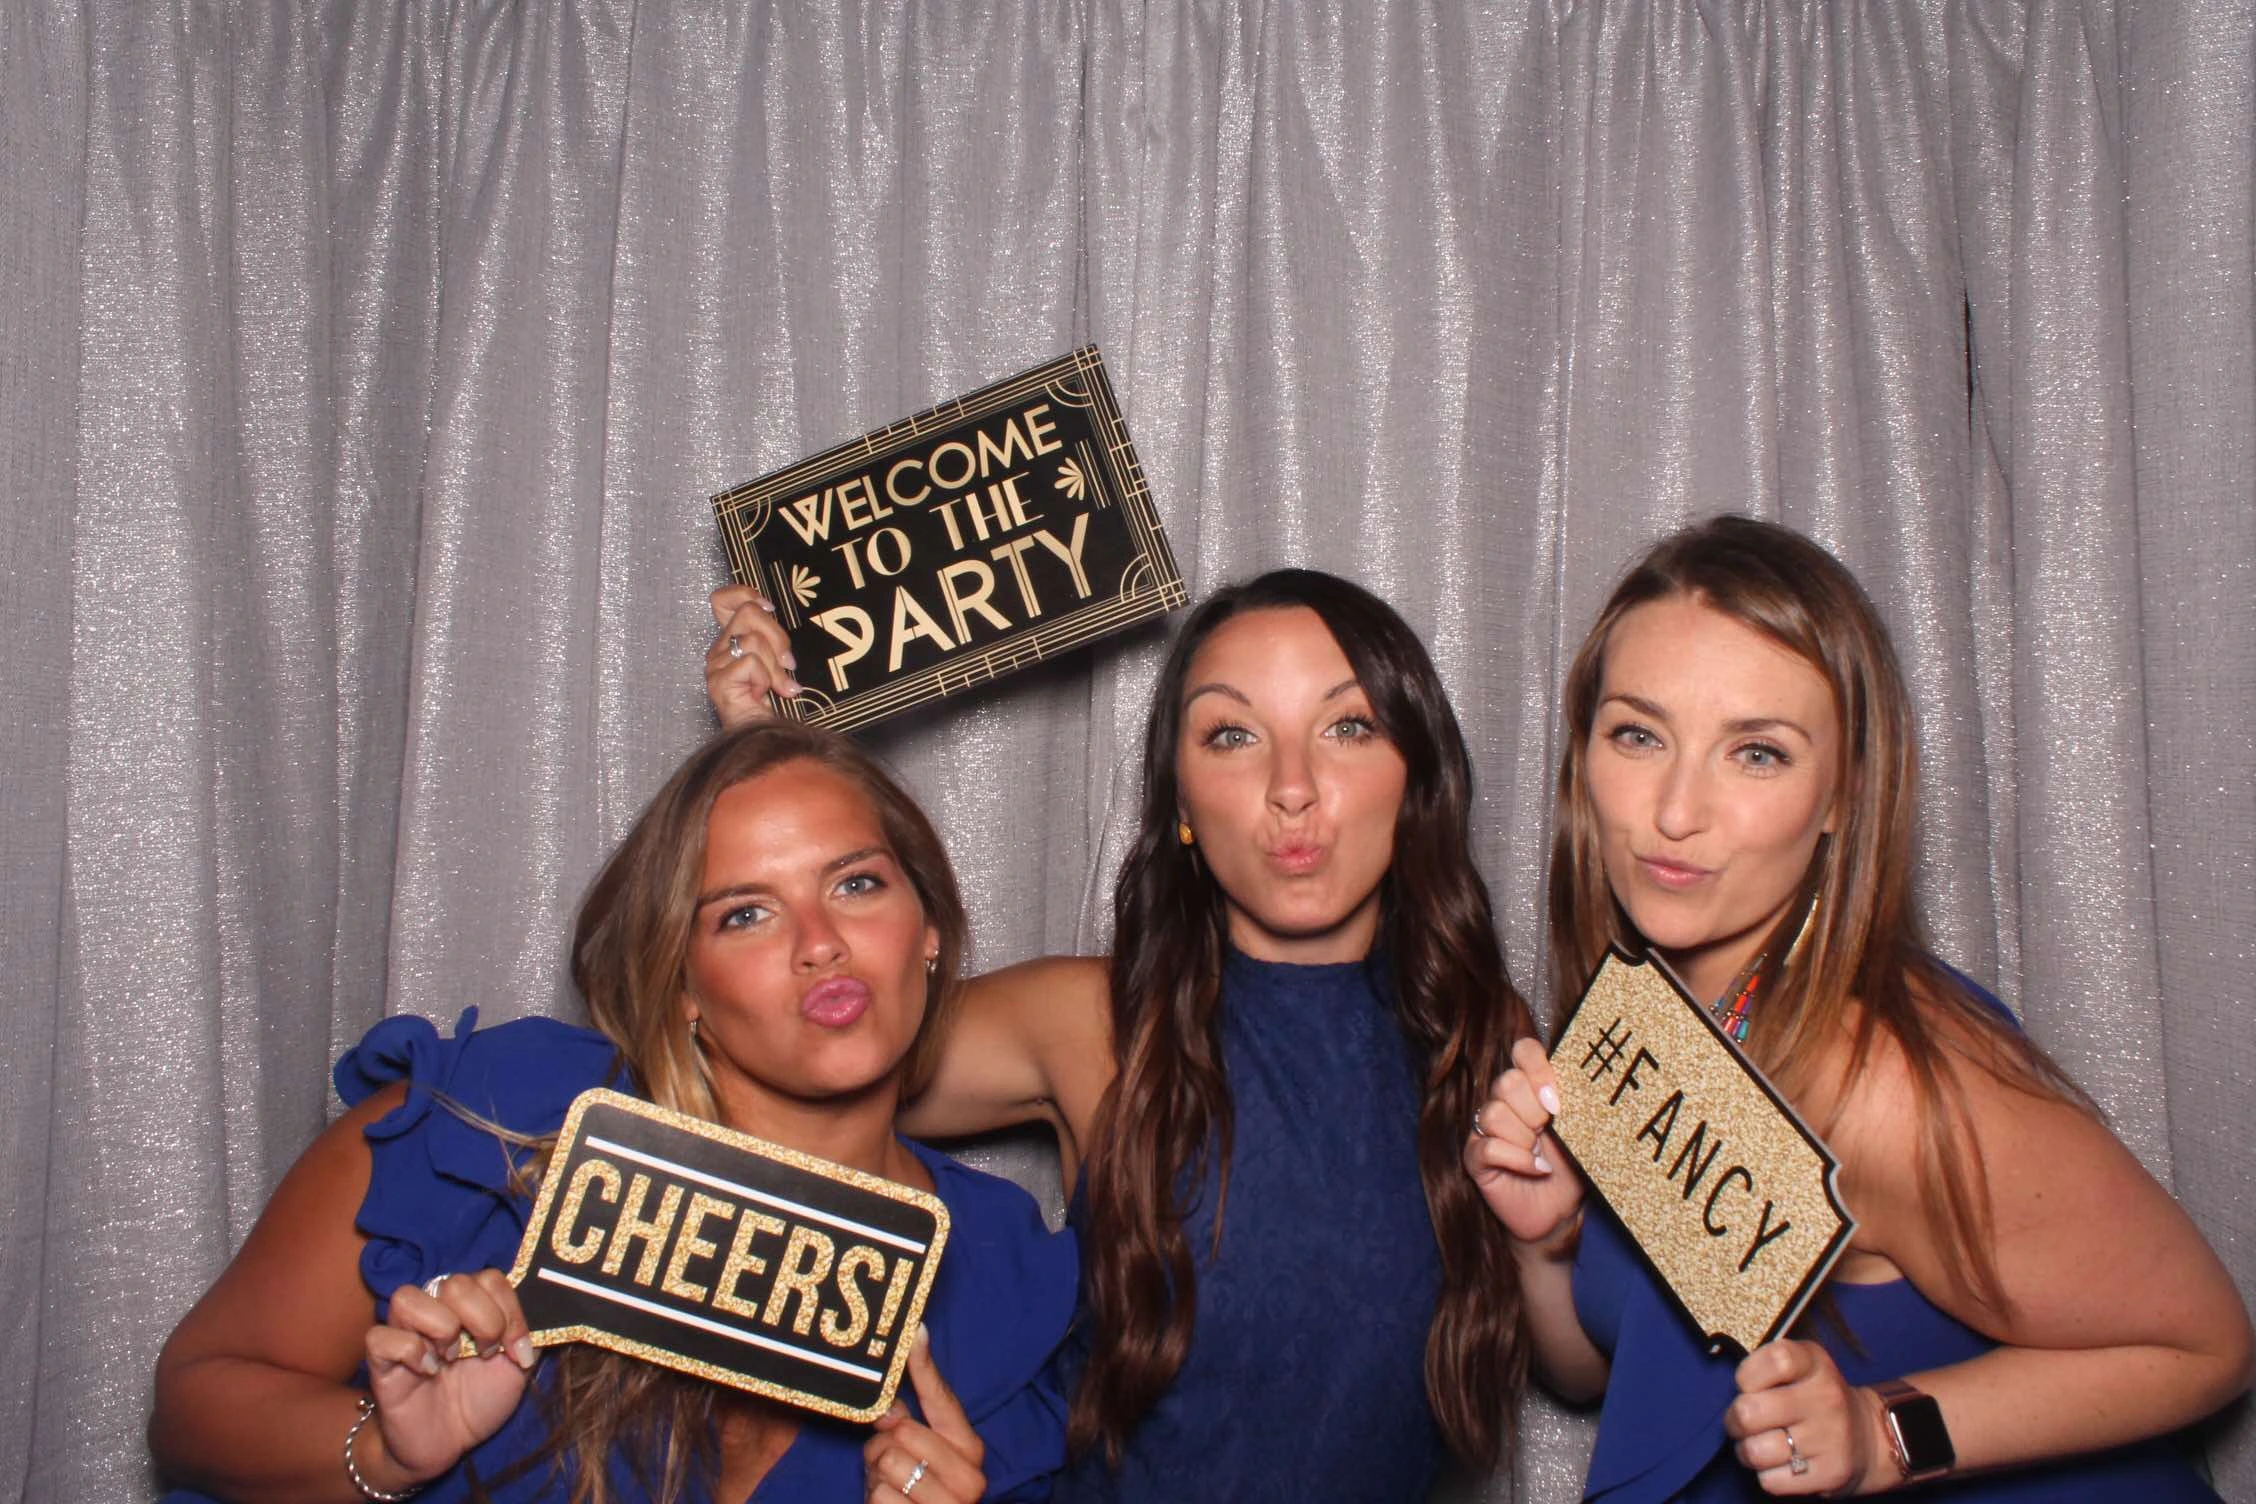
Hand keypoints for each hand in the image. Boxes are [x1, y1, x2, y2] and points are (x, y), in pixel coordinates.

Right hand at [362, 1270, 537, 1487]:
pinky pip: (381, 1337)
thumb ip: (526, 1336)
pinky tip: (426, 1372)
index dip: (510, 1311)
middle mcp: (435, 1309)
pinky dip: (409, 1351)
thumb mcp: (516, 1368)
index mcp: (469, 1305)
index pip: (490, 1278)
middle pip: (456, 1283)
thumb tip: (535, 1317)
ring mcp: (403, 1331)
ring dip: (440, 1328)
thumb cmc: (478, 1400)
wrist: (447, 1443)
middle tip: (484, 1354)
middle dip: (483, 1320)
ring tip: (450, 1358)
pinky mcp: (379, 1360)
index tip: (517, 1350)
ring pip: (408, 1297)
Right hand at [706, 584, 797, 727]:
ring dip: (775, 667)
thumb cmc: (773, 701)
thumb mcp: (777, 659)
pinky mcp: (718, 681)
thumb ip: (771, 636)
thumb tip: (770, 608)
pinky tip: (762, 694)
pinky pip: (750, 662)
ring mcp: (715, 665)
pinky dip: (765, 679)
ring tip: (777, 686)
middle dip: (778, 637)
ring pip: (754, 640)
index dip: (744, 594)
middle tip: (787, 664)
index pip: (721, 599)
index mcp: (730, 640)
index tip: (768, 608)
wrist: (766, 735)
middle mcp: (718, 649)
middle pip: (749, 612)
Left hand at [863, 1325, 985, 1503]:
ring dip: (876, 1475)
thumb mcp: (916, 1454)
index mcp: (970, 1450)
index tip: (915, 1331)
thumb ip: (909, 1420)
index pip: (943, 1401)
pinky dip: (874, 1498)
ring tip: (887, 1485)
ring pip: (888, 1463)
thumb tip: (897, 1384)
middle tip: (887, 1462)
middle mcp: (969, 1478)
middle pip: (903, 1431)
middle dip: (883, 1446)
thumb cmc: (917, 1493)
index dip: (924, 1367)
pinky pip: (879, 1495)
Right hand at [1462, 1036, 1585, 1248]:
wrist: (1560, 1211)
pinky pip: (1489, 1147)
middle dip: (1534, 1111)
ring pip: (1494, 1114)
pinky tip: (1536, 1170)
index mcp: (1529, 1088)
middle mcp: (1503, 1103)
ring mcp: (1484, 1130)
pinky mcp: (1474, 1158)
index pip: (1523, 1051)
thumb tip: (1578, 1081)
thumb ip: (1572, 1101)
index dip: (1538, 1069)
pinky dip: (1518, 1160)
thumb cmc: (1570, 1167)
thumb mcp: (1578, 1130)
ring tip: (1540, 1156)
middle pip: (1506, 1083)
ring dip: (1525, 1140)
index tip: (1556, 1102)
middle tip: (1547, 1133)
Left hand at [1725, 1338, 1883, 1494]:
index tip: (1748, 1385)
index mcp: (1816, 1365)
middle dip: (1735, 1419)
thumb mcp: (1802, 1366)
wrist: (1868, 1437)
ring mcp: (1831, 1438)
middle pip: (1749, 1411)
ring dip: (1748, 1451)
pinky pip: (1771, 1481)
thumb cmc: (1816, 1398)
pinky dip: (1767, 1475)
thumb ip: (1766, 1366)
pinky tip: (1780, 1463)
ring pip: (1755, 1451)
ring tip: (1759, 1444)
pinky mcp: (1831, 1473)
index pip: (1776, 1360)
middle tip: (1744, 1421)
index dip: (1748, 1374)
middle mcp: (1827, 1398)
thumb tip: (1732, 1390)